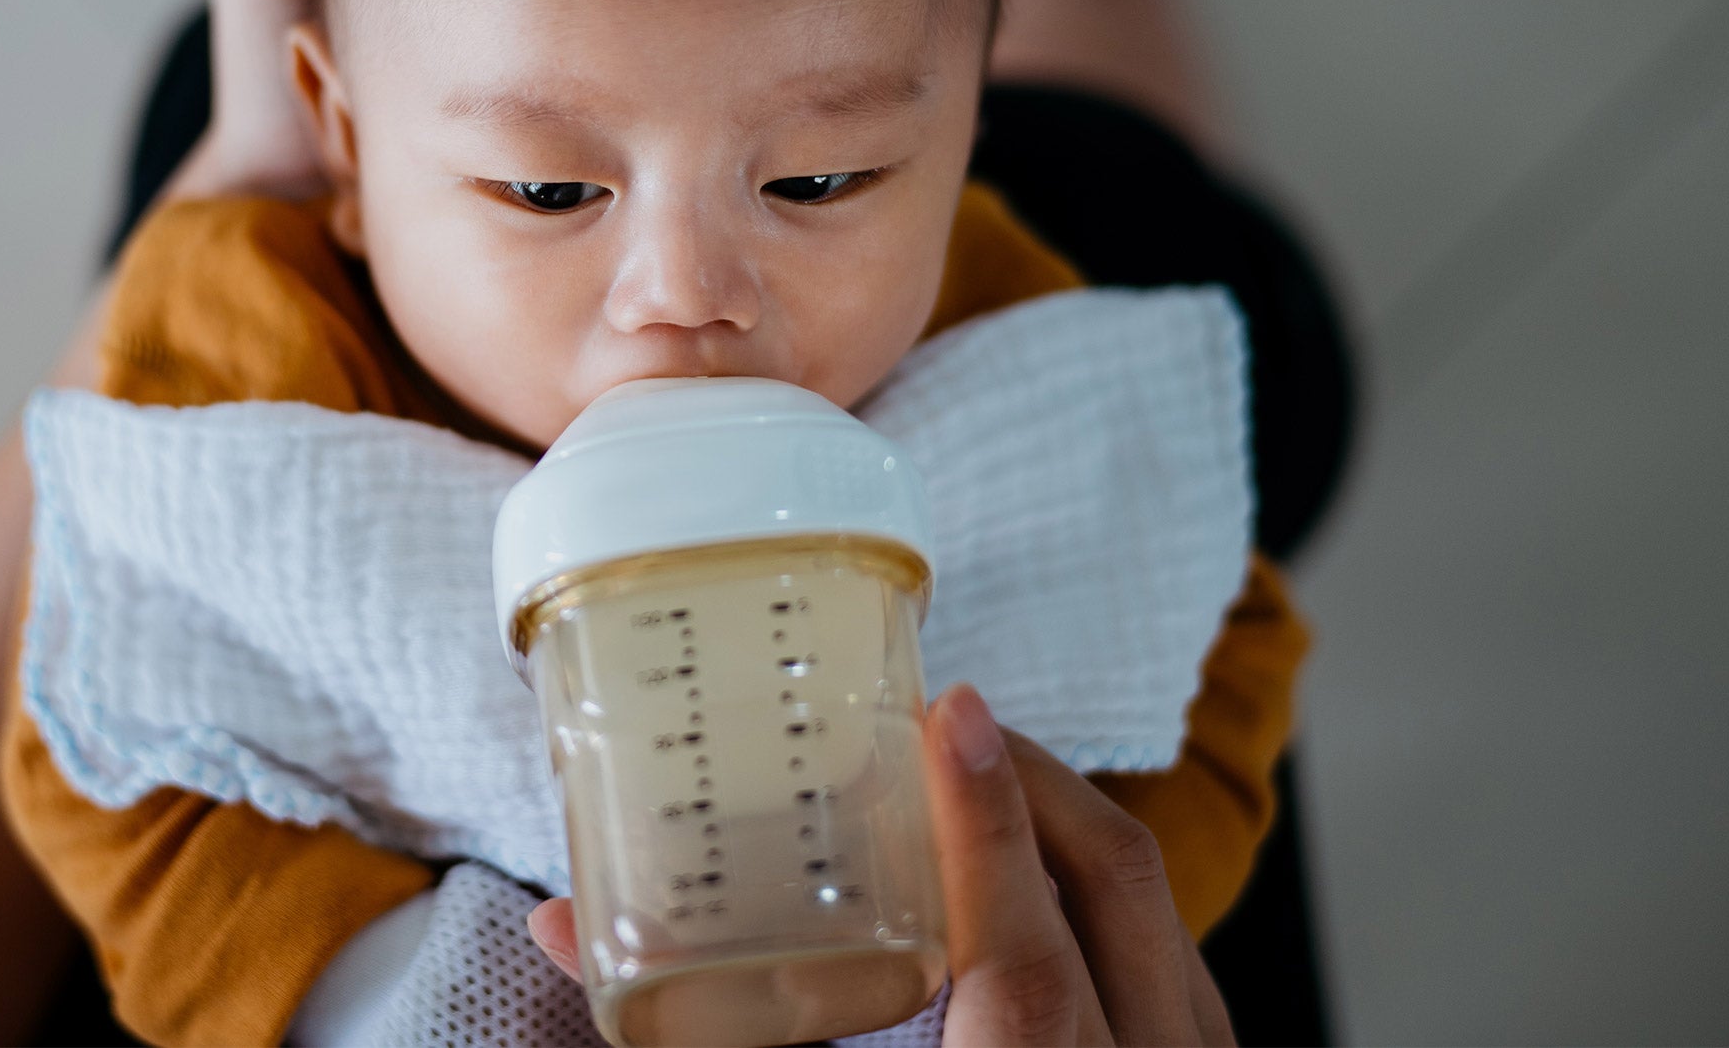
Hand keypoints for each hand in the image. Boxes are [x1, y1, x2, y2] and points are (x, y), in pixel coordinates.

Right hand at [525, 682, 1230, 1045]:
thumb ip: (719, 1032)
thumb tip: (566, 929)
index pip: (1025, 952)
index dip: (986, 823)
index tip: (951, 713)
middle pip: (1110, 881)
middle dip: (1026, 774)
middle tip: (939, 720)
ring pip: (1147, 896)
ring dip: (1064, 812)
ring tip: (977, 766)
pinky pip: (1162, 936)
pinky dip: (1093, 877)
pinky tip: (1030, 861)